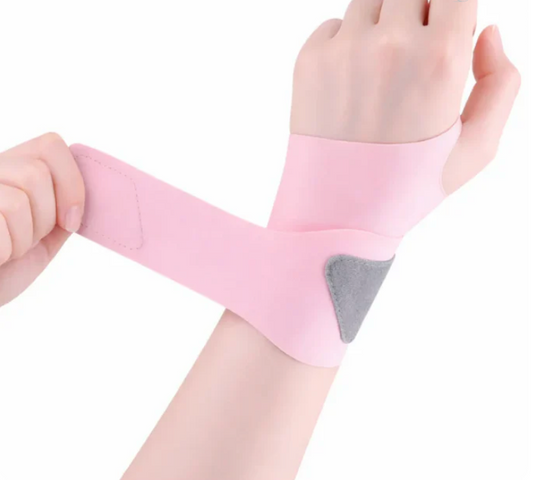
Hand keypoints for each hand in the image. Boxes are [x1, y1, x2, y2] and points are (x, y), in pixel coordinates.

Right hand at [0, 133, 84, 306]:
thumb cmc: (8, 269)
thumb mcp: (46, 236)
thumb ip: (64, 209)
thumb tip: (102, 193)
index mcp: (10, 170)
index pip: (51, 146)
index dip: (71, 183)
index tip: (72, 221)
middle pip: (35, 174)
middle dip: (45, 218)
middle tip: (30, 240)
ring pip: (17, 201)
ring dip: (24, 238)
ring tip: (9, 249)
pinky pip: (0, 221)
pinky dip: (6, 250)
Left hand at [291, 0, 520, 192]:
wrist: (336, 213)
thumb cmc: (408, 186)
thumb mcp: (478, 148)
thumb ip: (501, 82)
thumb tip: (488, 32)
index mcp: (440, 59)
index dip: (454, 14)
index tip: (446, 38)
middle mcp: (390, 44)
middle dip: (419, 15)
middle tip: (412, 60)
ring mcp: (344, 50)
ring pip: (370, 2)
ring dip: (382, 25)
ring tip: (379, 76)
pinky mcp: (308, 62)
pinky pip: (333, 26)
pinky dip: (346, 43)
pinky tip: (350, 85)